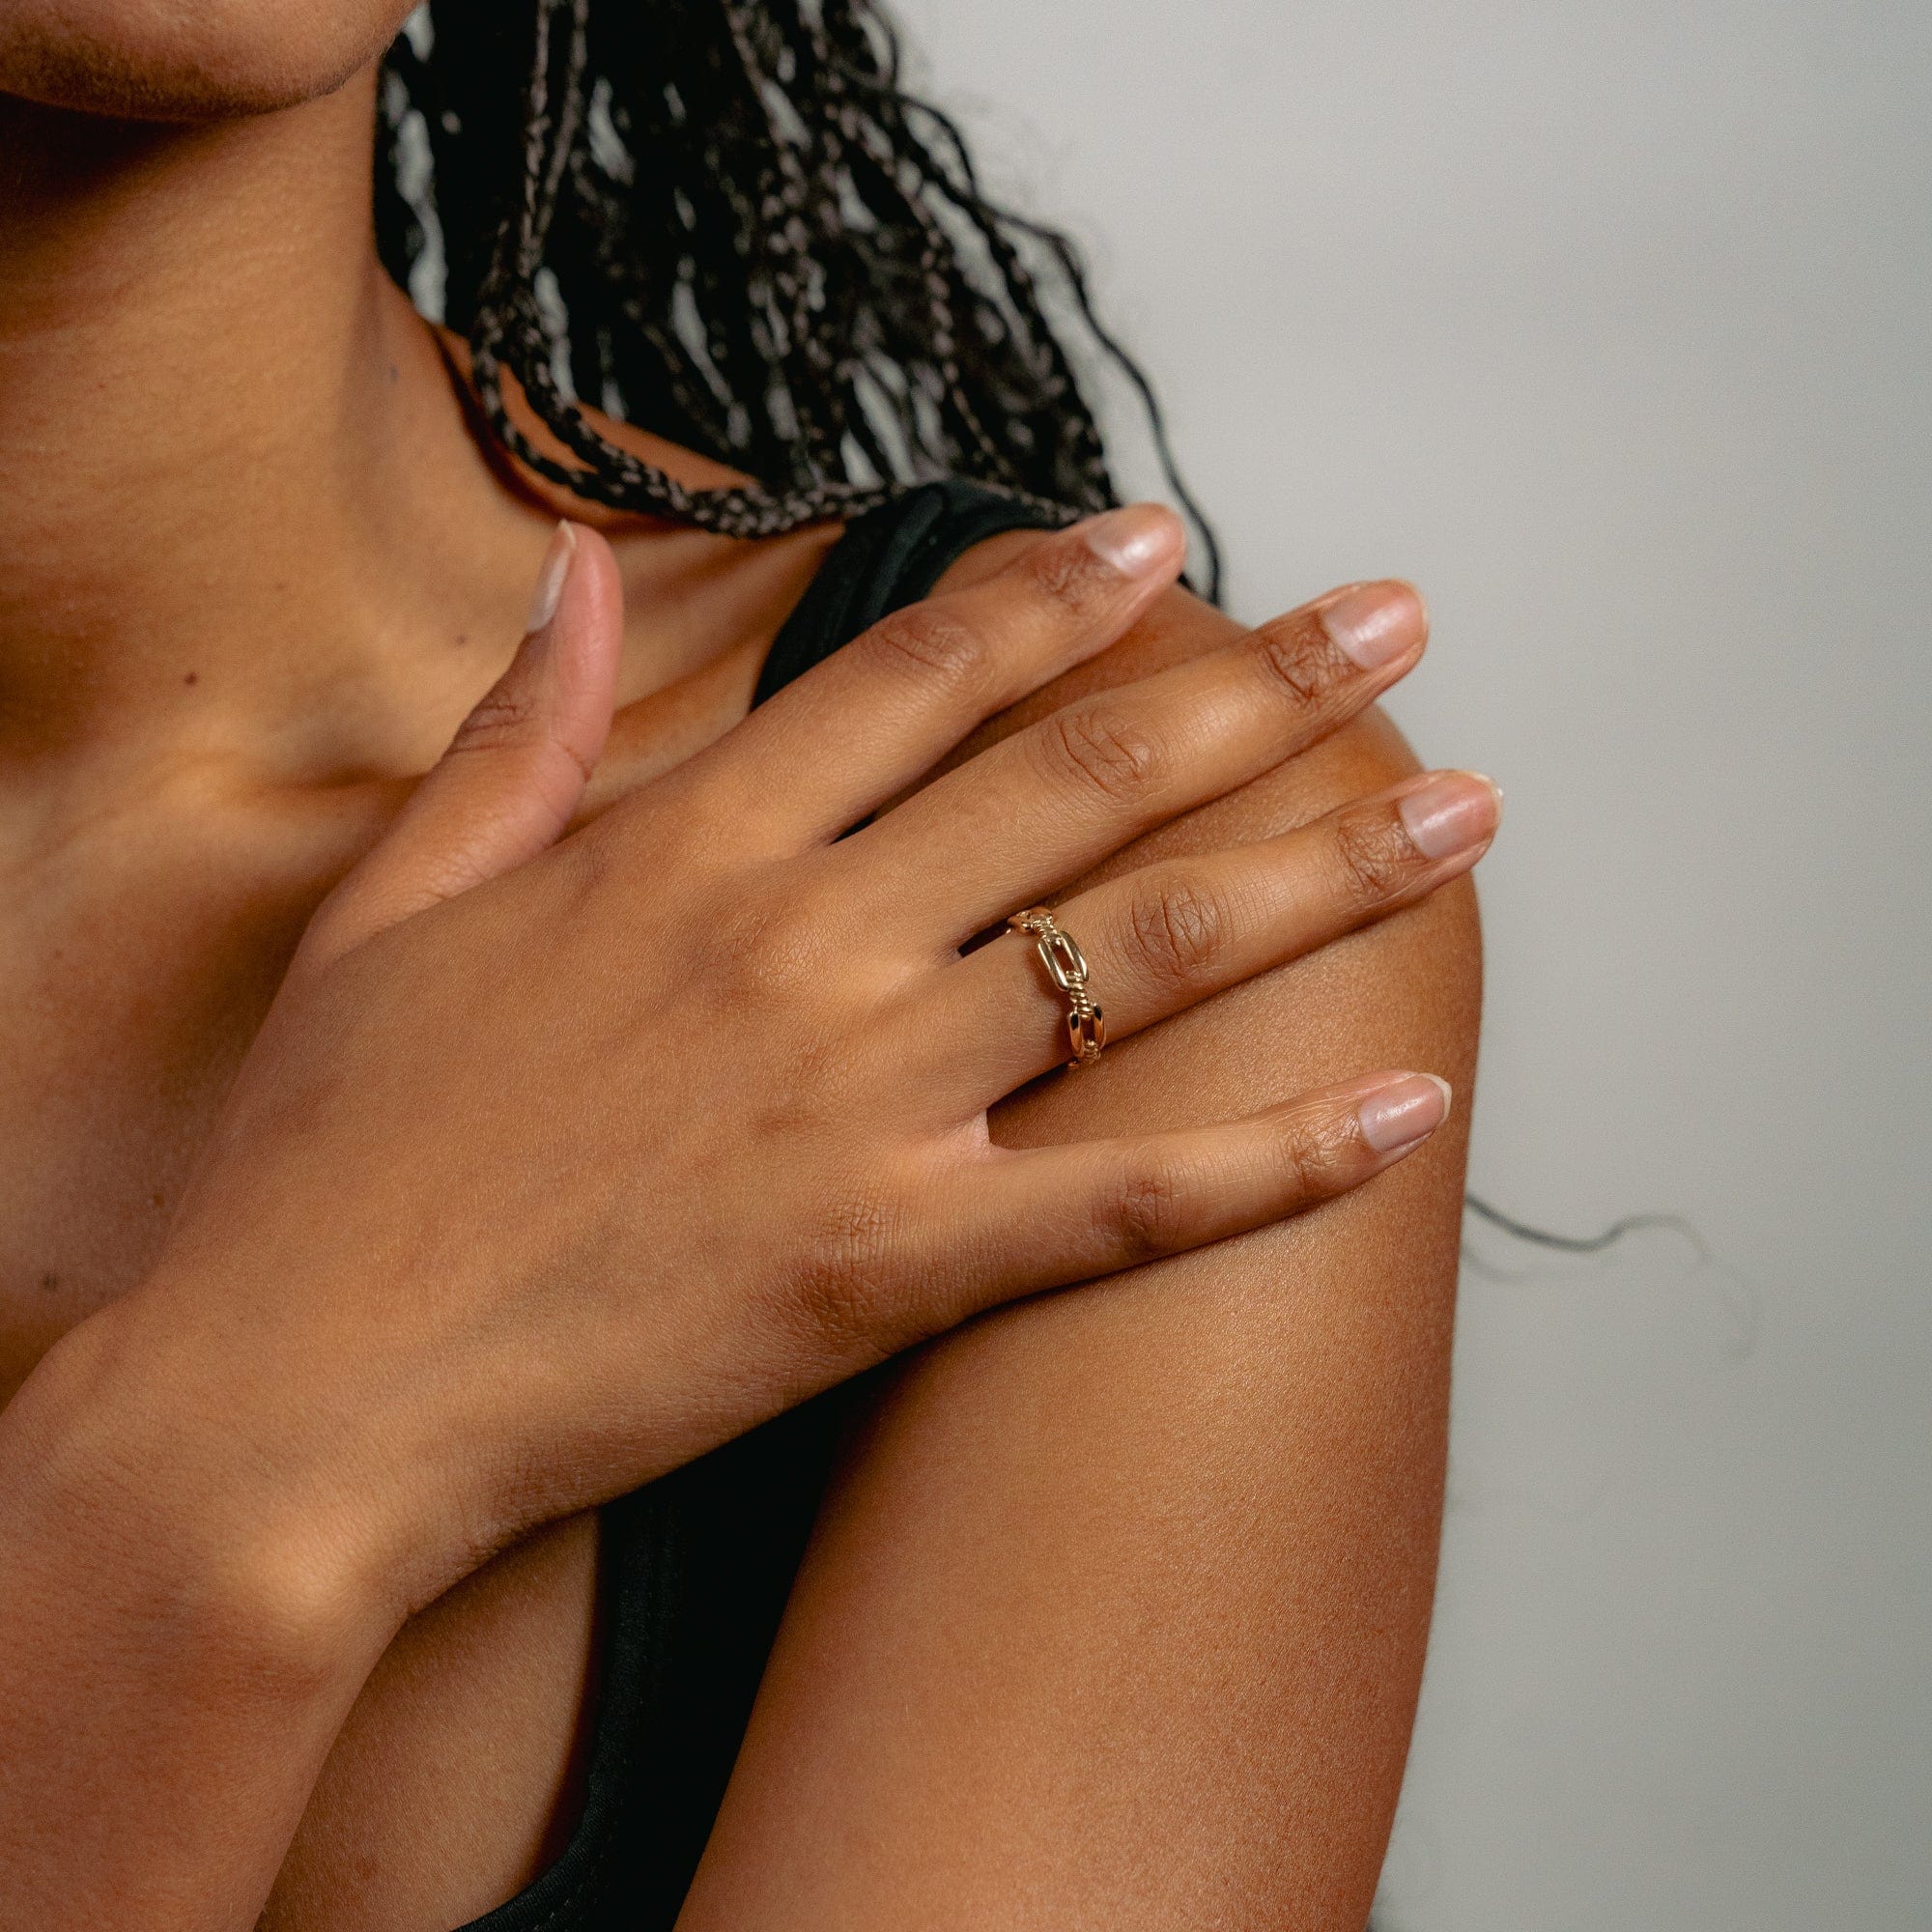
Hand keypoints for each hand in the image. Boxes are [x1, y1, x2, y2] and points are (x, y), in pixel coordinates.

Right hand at [48, 506, 1494, 1635]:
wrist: (298, 1390)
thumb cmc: (335, 1153)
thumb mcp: (395, 904)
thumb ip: (516, 731)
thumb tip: (581, 577)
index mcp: (685, 847)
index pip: (918, 670)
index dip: (1061, 591)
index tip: (1171, 542)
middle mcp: (802, 946)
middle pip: (1081, 776)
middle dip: (1262, 687)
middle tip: (1397, 620)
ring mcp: (861, 1103)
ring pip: (1142, 955)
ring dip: (1321, 873)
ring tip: (1465, 811)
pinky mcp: (891, 1263)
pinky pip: (1126, 1200)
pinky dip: (1279, 1161)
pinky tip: (1412, 1112)